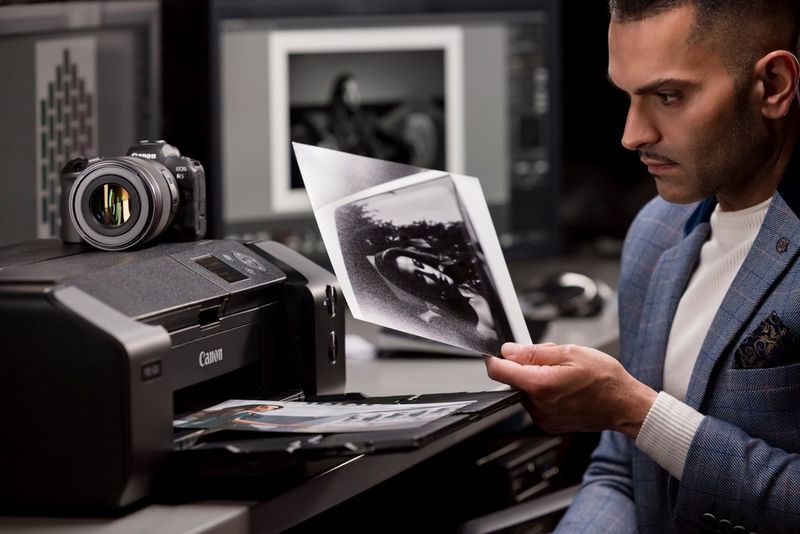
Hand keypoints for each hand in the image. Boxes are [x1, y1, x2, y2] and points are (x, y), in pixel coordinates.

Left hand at [485, 342, 656, 438]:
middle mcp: (538, 406)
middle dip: (527, 365)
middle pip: (514, 380)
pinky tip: (565, 387)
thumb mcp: (570, 353)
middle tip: (553, 360)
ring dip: (537, 378)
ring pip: (526, 390)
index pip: (499, 372)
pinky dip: (545, 392)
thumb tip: (508, 351)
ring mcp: (543, 418)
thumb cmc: (605, 379)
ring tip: (564, 374)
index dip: (495, 358)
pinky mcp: (549, 424)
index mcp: (540, 386)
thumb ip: (534, 352)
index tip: (497, 352)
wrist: (625, 405)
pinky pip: (537, 402)